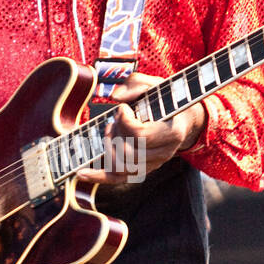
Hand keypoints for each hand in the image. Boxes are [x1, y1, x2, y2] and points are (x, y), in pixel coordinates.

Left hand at [77, 73, 205, 186]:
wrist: (181, 119)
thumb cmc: (166, 100)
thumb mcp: (155, 85)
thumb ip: (136, 84)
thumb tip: (116, 97)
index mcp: (172, 133)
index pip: (140, 135)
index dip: (125, 120)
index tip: (124, 108)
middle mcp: (164, 154)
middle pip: (128, 152)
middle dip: (114, 133)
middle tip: (115, 119)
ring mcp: (153, 165)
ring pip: (121, 166)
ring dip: (108, 147)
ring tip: (110, 131)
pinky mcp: (141, 171)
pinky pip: (117, 179)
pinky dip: (98, 177)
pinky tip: (82, 173)